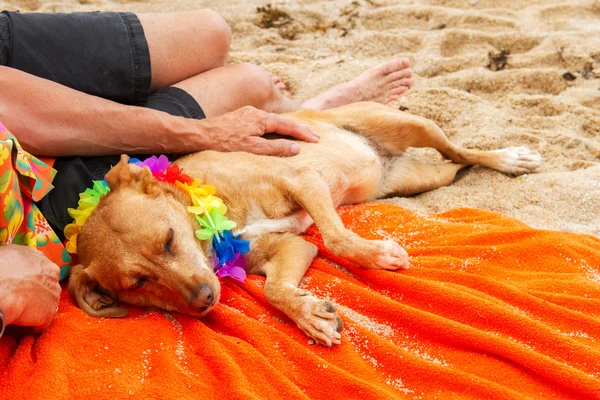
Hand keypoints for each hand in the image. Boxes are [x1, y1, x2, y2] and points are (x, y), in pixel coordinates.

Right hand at [0, 244, 60, 331]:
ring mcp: (53, 297)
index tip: (20, 286)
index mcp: (45, 263)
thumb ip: (18, 256)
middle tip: (17, 299)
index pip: (43, 273)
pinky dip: (28, 327)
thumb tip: (12, 259)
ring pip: (44, 305)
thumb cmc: (1, 267)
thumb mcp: (10, 252)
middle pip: (46, 288)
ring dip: (32, 310)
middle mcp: (54, 279)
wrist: (0, 288)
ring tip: (15, 312)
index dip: (31, 281)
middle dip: (34, 295)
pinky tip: (16, 325)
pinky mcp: (48, 315)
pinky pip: (38, 324)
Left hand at [199, 106, 318, 155]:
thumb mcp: (252, 148)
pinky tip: (277, 132)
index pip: (288, 126)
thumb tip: (295, 148)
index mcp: (261, 119)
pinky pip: (265, 121)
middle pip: (284, 121)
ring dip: (289, 127)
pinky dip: (276, 127)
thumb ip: (275, 148)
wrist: (201, 134)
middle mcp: (257, 113)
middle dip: (300, 129)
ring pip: (274, 120)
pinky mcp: (241, 118)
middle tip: (315, 136)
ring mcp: (248, 114)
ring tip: (301, 134)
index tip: (316, 139)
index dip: (303, 133)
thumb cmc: (225, 143)